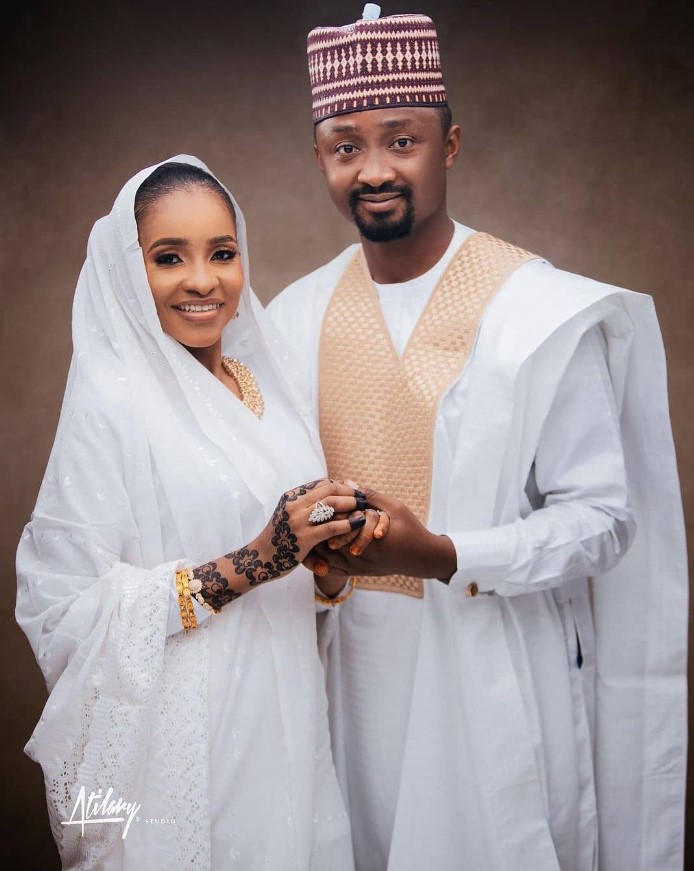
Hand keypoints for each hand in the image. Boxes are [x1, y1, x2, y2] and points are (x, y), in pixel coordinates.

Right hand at [257, 478, 368, 570]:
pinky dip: (348, 524)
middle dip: (349, 493)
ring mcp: (297, 521)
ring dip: (351, 505)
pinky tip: (359, 524)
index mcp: (291, 497)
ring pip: (331, 504)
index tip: (354, 492)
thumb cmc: (278, 538)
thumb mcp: (288, 515)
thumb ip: (304, 504)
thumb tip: (328, 493)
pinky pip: (331, 527)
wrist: (259, 559)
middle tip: (363, 499)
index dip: (341, 486)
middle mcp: (294, 505)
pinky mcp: (303, 539)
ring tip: (363, 509)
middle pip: (329, 490)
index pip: (322, 484)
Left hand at [309, 489, 456, 581]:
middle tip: (304, 516)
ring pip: (326, 558)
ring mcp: (357, 567)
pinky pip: (332, 569)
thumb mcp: (394, 507)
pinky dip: (321, 560)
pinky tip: (313, 550)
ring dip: (315, 545)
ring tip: (304, 530)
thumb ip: (370, 495)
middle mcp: (360, 555)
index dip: (324, 512)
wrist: (421, 558)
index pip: (337, 523)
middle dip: (315, 529)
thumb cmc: (410, 529)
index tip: (315, 501)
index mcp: (367, 536)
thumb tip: (348, 482)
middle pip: (326, 542)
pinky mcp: (357, 573)